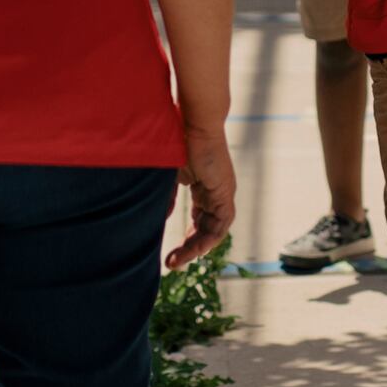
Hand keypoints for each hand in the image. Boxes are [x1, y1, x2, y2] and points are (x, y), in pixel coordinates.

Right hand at [169, 119, 238, 272]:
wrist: (194, 123)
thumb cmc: (178, 142)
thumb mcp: (168, 176)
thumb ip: (167, 198)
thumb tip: (161, 218)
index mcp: (204, 187)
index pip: (199, 219)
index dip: (187, 237)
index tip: (171, 252)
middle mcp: (216, 192)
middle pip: (206, 228)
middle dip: (189, 248)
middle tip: (171, 263)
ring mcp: (223, 193)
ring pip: (214, 230)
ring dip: (197, 248)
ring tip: (178, 261)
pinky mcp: (225, 192)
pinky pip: (221, 223)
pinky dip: (208, 238)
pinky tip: (192, 249)